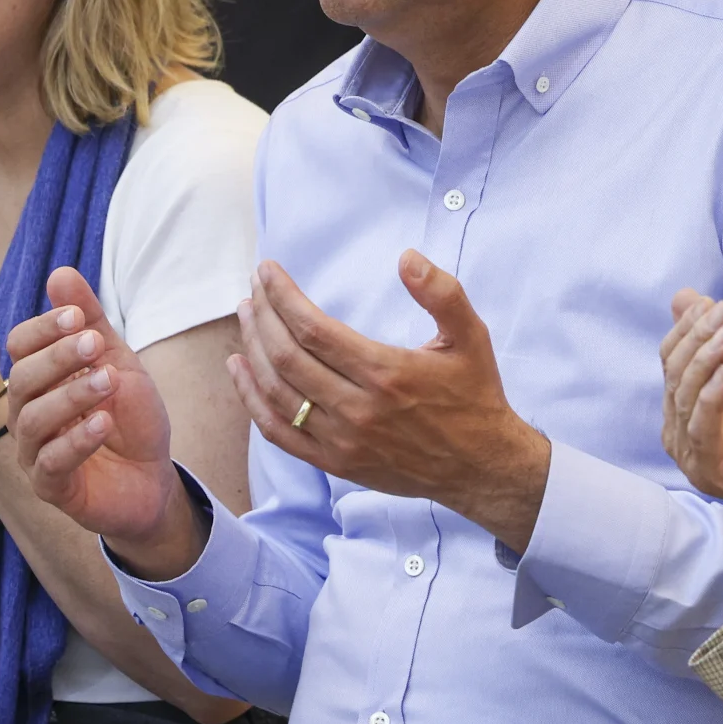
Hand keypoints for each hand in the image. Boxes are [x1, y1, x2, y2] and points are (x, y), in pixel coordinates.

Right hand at [6, 267, 181, 540]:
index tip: (77, 317)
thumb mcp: (117, 362)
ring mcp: (34, 453)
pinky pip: (51, 464)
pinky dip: (76, 441)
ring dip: (71, 395)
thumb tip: (61, 273)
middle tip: (95, 345)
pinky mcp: (51, 489)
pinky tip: (103, 423)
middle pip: (22, 380)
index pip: (20, 346)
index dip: (45, 329)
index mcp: (39, 380)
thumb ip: (91, 321)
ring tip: (107, 382)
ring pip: (32, 420)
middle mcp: (27, 414)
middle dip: (59, 358)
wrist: (154, 477)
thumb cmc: (130, 418)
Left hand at [228, 253, 551, 551]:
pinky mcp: (336, 462)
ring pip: (276, 392)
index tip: (266, 271)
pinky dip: (252, 401)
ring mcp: (342, 440)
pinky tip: (241, 371)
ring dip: (253, 350)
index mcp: (385, 372)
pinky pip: (279, 433)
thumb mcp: (470, 337)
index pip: (312, 328)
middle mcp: (357, 408)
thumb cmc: (475, 395)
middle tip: (253, 290)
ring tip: (246, 318)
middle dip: (262, 316)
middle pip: (286, 356)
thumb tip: (407, 256)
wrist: (481, 466)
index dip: (282, 296)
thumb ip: (441, 293)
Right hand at [660, 290, 722, 560]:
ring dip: (703, 361)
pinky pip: (699, 429)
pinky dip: (709, 398)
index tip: (719, 305)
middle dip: (695, 338)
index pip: (673, 357)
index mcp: (691, 403)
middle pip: (673, 372)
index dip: (690, 327)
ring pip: (682, 397)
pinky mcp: (708, 471)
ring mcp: (692, 451)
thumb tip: (685, 297)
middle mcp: (683, 427)